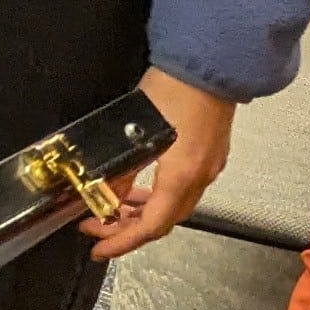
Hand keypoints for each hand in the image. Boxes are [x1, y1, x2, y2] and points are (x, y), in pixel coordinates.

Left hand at [89, 71, 237, 260]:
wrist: (212, 62)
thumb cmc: (176, 87)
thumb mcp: (136, 129)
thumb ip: (123, 169)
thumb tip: (105, 194)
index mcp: (183, 175)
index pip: (151, 226)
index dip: (122, 241)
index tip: (98, 248)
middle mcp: (201, 176)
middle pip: (164, 220)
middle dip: (127, 228)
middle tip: (97, 226)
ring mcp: (209, 165)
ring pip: (174, 204)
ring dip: (143, 211)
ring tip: (113, 208)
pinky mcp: (210, 153)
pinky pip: (182, 187)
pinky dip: (158, 195)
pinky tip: (140, 185)